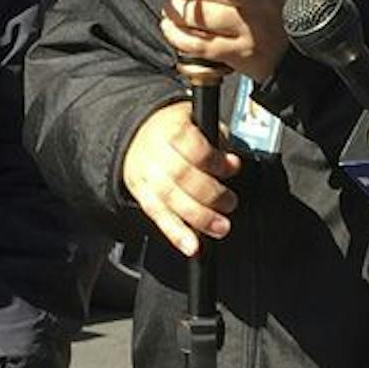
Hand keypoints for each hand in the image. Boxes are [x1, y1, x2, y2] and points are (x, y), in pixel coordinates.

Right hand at [120, 100, 241, 256]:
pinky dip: (175, 233)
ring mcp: (145, 174)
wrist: (136, 138)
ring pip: (169, 199)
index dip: (215, 161)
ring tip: (219, 228)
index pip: (193, 147)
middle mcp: (154, 152)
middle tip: (229, 203)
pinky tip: (191, 245)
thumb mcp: (197, 122)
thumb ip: (216, 142)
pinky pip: (157, 216)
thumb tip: (230, 164)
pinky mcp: (140, 194)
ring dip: (197, 217)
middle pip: (181, 175)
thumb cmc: (174, 132)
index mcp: (171, 129)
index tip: (232, 168)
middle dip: (210, 194)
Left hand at [159, 0, 295, 80]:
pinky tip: (173, 31)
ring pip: (196, 19)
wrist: (302, 53)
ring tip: (171, 11)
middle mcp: (254, 6)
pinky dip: (177, 37)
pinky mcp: (238, 56)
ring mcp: (246, 33)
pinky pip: (198, 45)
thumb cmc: (285, 16)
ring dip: (174, 14)